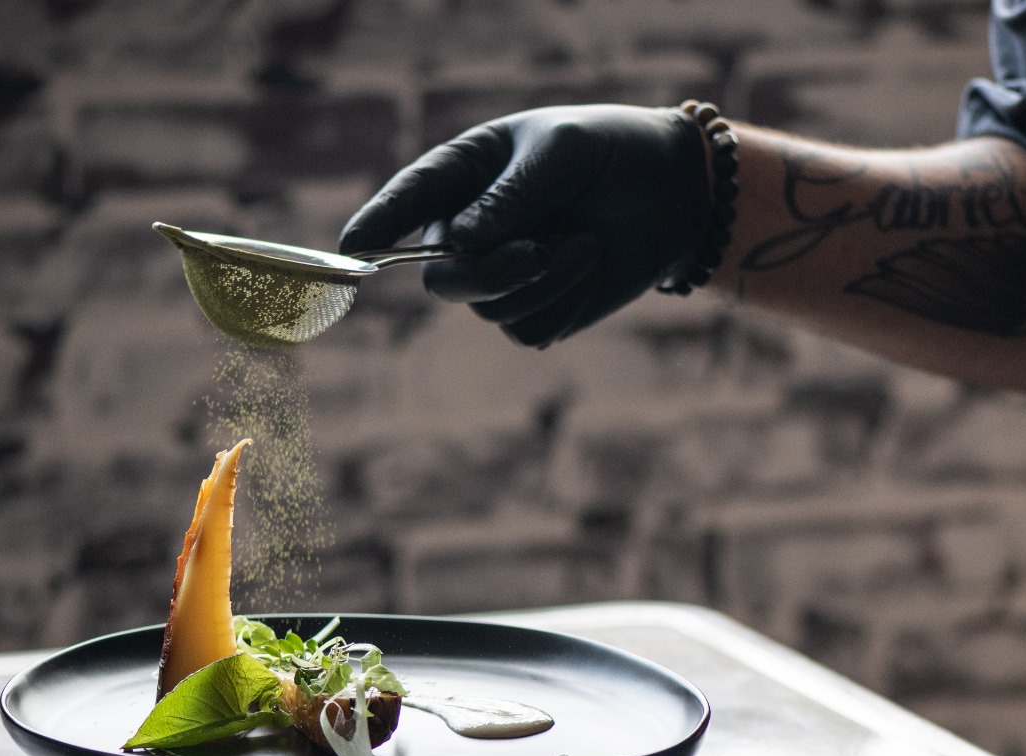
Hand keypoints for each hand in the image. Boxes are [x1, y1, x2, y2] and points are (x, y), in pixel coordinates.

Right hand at [340, 104, 709, 347]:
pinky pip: (528, 330)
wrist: (673, 194)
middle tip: (538, 255)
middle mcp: (468, 230)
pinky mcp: (534, 310)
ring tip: (587, 242)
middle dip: (489, 274)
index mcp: (463, 174)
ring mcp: (499, 276)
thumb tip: (462, 244)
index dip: (378, 224)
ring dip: (544, 284)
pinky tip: (590, 265)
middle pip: (443, 279)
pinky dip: (564, 303)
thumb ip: (511, 194)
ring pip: (489, 309)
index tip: (352, 248)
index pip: (408, 200)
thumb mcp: (562, 154)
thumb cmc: (610, 154)